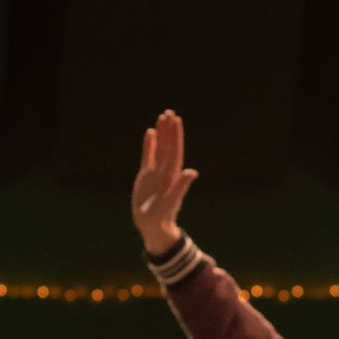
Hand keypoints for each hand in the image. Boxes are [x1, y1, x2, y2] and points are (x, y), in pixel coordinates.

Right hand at [131, 109, 197, 255]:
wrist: (152, 225)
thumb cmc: (162, 217)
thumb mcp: (170, 202)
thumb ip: (180, 187)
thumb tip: (192, 172)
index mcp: (172, 175)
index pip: (175, 150)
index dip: (175, 136)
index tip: (176, 120)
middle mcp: (166, 171)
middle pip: (169, 146)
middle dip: (170, 130)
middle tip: (170, 112)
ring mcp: (156, 172)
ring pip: (160, 148)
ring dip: (162, 133)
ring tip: (162, 117)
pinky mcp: (146, 176)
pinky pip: (148, 156)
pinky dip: (149, 144)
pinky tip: (150, 132)